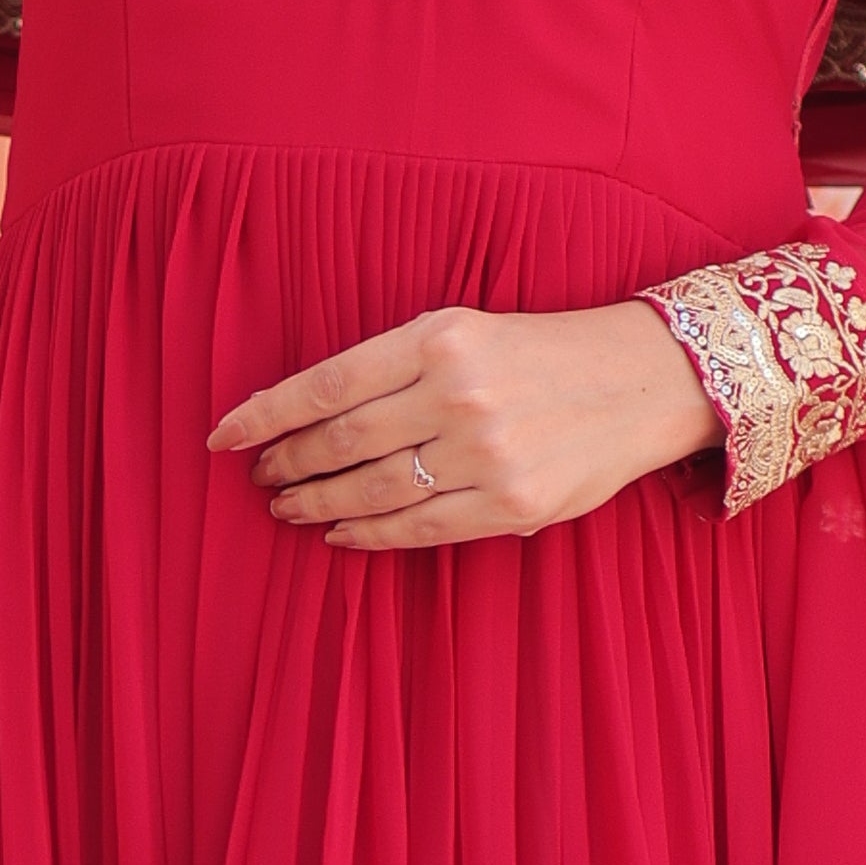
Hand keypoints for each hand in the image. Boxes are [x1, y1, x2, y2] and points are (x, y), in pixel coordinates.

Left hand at [211, 299, 717, 546]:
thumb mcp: (467, 329)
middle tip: (259, 477)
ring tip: (287, 506)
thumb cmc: (540, 353)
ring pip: (372, 490)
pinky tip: (339, 533)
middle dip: (287, 464)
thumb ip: (395, 365)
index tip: (223, 437)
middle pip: (341, 441)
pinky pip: (418, 529)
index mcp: (441, 338)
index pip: (327, 383)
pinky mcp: (511, 504)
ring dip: (316, 503)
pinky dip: (367, 536)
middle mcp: (459, 394)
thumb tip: (307, 414)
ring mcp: (487, 454)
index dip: (265, 415)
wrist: (642, 381)